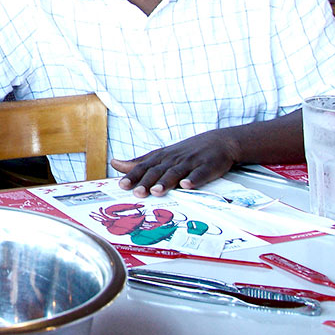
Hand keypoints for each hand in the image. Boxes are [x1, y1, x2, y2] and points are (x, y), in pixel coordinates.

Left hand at [111, 130, 240, 196]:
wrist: (219, 141)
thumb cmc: (185, 152)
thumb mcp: (161, 155)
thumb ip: (139, 162)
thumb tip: (115, 163)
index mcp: (162, 157)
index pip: (144, 167)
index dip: (133, 176)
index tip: (121, 185)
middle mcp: (174, 159)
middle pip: (158, 171)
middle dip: (146, 181)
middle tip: (137, 193)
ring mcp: (191, 162)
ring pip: (176, 172)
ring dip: (166, 182)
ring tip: (156, 191)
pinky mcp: (208, 166)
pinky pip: (200, 174)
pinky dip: (194, 179)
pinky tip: (187, 185)